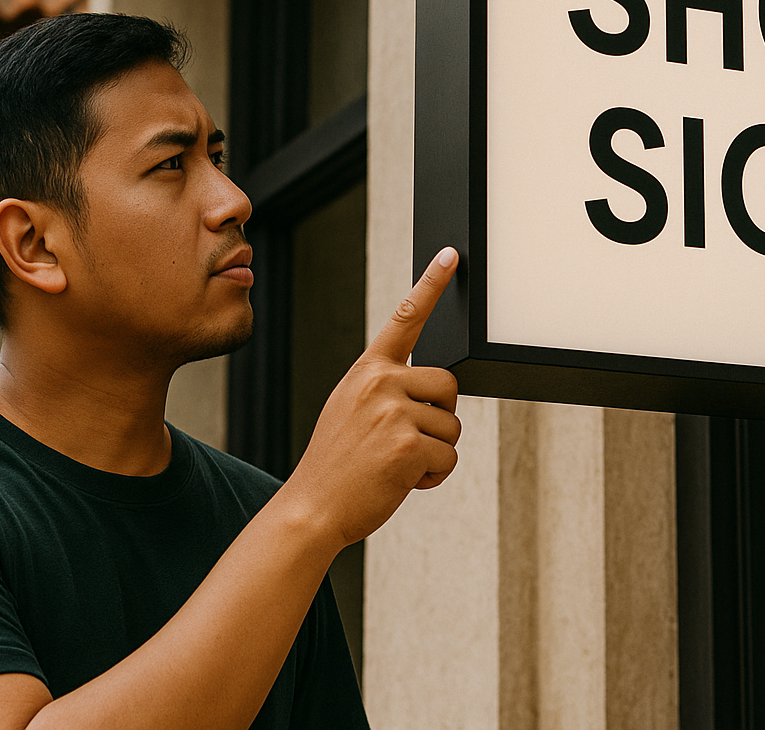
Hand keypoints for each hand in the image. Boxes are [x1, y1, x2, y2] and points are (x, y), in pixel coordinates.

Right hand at [285, 247, 461, 551]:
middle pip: (448, 385)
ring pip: (452, 426)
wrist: (311, 508)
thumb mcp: (351, 410)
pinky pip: (449, 457)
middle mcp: (380, 383)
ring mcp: (393, 413)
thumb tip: (431, 388)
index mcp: (367, 371)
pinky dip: (434, 476)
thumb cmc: (336, 464)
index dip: (430, 284)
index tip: (450, 255)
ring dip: (434, 452)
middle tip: (405, 442)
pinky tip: (402, 481)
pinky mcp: (407, 445)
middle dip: (440, 417)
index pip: (405, 318)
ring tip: (394, 464)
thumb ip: (385, 389)